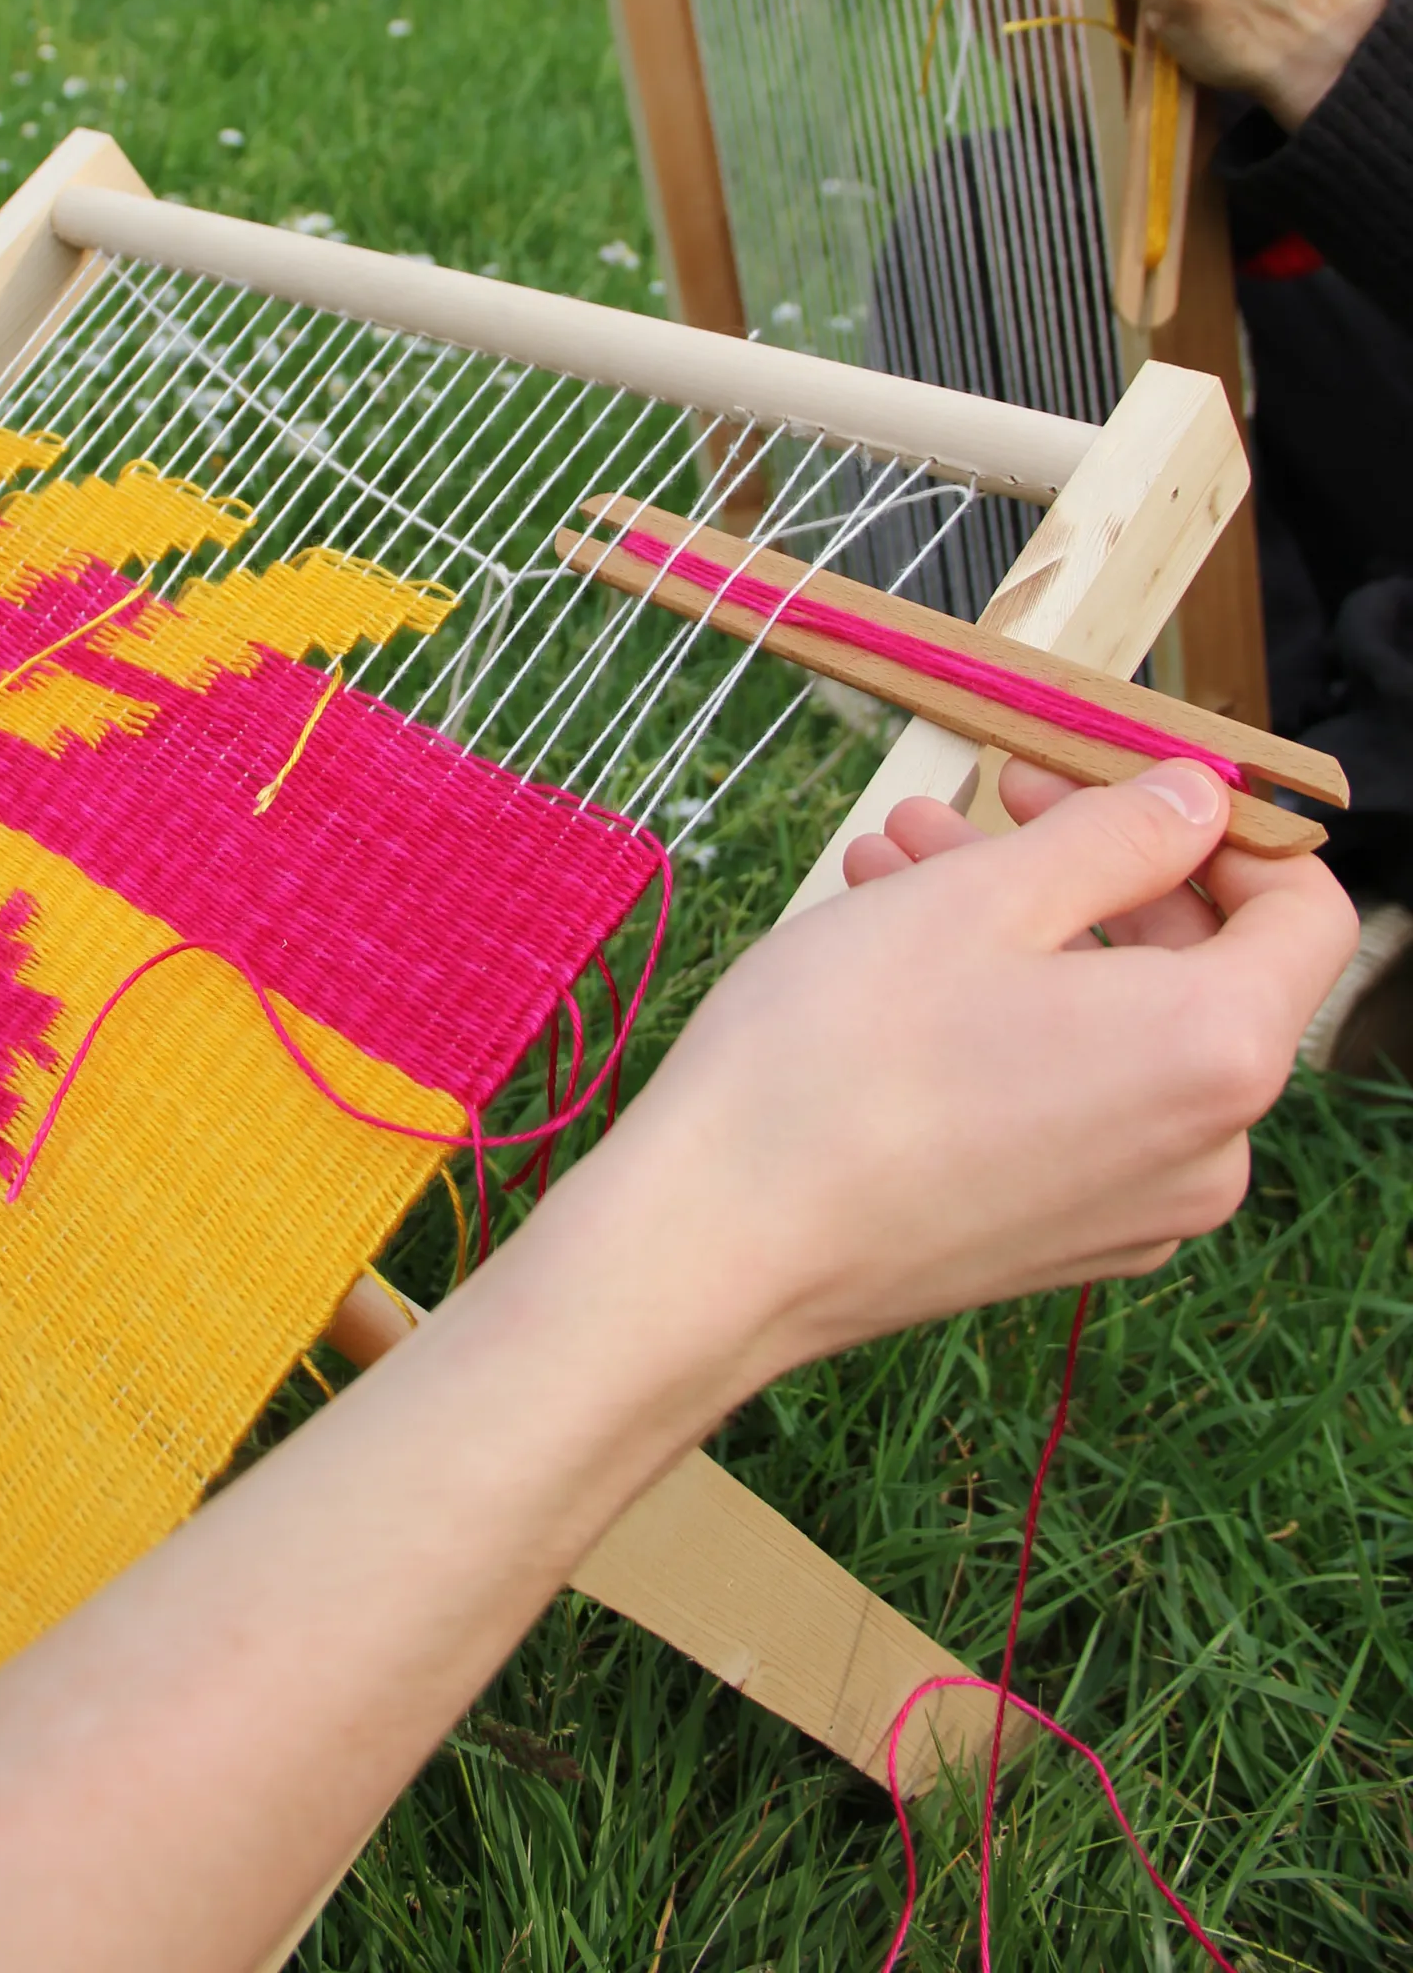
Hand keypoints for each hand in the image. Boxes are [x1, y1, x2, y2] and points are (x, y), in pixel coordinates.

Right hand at [534, 760, 1353, 1441]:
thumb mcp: (981, 896)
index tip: (1125, 780)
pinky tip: (894, 956)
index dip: (1226, 826)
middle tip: (982, 794)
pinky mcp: (1061, 1240)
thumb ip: (1118, 834)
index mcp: (1217, 1051)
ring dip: (1026, 926)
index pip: (1305, 912)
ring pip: (1117, 1024)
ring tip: (895, 860)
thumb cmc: (842, 1059)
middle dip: (1091, 861)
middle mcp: (1210, 1148)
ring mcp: (1137, 1209)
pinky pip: (1072, 1095)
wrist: (721, 1246)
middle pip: (1200, 963)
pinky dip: (1009, 1014)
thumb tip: (1200, 801)